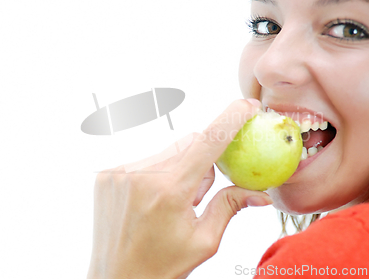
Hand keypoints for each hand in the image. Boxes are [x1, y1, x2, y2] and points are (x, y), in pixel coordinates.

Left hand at [87, 99, 272, 278]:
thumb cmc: (161, 266)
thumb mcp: (204, 241)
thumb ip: (230, 206)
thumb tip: (260, 192)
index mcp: (170, 191)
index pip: (208, 142)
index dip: (231, 119)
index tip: (247, 106)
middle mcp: (141, 174)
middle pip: (189, 145)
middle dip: (203, 162)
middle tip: (196, 196)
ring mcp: (120, 172)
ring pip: (168, 151)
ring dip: (179, 168)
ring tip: (169, 203)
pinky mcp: (108, 174)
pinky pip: (146, 159)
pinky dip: (158, 172)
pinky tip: (152, 200)